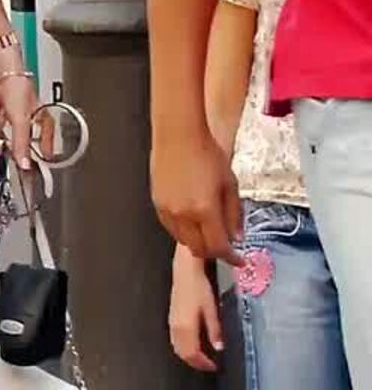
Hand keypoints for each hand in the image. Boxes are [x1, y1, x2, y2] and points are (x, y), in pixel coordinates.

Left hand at [0, 72, 46, 170]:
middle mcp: (34, 125)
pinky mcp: (6, 117)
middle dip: (14, 142)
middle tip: (12, 133)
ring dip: (3, 130)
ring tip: (3, 116)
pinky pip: (0, 129)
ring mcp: (19, 120)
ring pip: (10, 138)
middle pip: (24, 146)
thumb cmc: (19, 90)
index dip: (37, 162)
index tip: (30, 174)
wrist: (0, 74)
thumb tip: (24, 165)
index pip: (44, 152)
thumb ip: (22, 144)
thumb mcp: (21, 121)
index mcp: (46, 125)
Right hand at [152, 127, 243, 265]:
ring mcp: (167, 210)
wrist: (178, 135)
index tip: (239, 259)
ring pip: (183, 241)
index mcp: (205, 210)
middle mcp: (183, 214)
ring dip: (199, 243)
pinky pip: (171, 228)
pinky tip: (193, 222)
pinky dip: (184, 232)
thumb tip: (237, 236)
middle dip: (215, 253)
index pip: (219, 247)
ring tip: (209, 233)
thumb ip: (234, 214)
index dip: (231, 257)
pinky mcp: (157, 203)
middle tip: (226, 248)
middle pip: (199, 249)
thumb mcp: (230, 184)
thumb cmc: (206, 153)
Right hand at [167, 246, 224, 371]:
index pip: (192, 353)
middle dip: (195, 362)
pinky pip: (175, 339)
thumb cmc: (199, 287)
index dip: (202, 363)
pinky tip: (193, 344)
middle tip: (208, 365)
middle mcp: (176, 327)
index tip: (214, 366)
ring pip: (177, 347)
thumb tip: (219, 347)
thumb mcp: (211, 309)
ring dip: (188, 355)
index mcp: (186, 326)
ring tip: (202, 358)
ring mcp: (171, 322)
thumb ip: (214, 329)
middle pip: (182, 352)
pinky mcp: (171, 317)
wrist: (185, 271)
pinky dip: (183, 347)